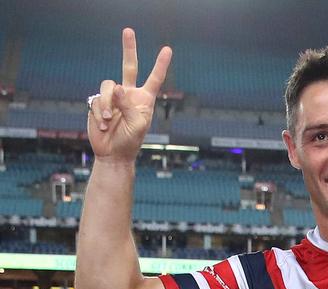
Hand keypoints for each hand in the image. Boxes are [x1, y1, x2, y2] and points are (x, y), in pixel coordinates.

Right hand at [87, 28, 171, 161]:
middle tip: (128, 30)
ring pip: (108, 86)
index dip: (160, 65)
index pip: (154, 79)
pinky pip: (96, 99)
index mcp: (144, 99)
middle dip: (129, 49)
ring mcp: (113, 98)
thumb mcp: (137, 125)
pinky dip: (99, 112)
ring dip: (107, 103)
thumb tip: (117, 87)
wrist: (112, 153)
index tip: (167, 49)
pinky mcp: (98, 102)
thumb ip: (129, 105)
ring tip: (108, 119)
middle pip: (129, 66)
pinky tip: (103, 125)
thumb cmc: (130, 141)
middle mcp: (129, 95)